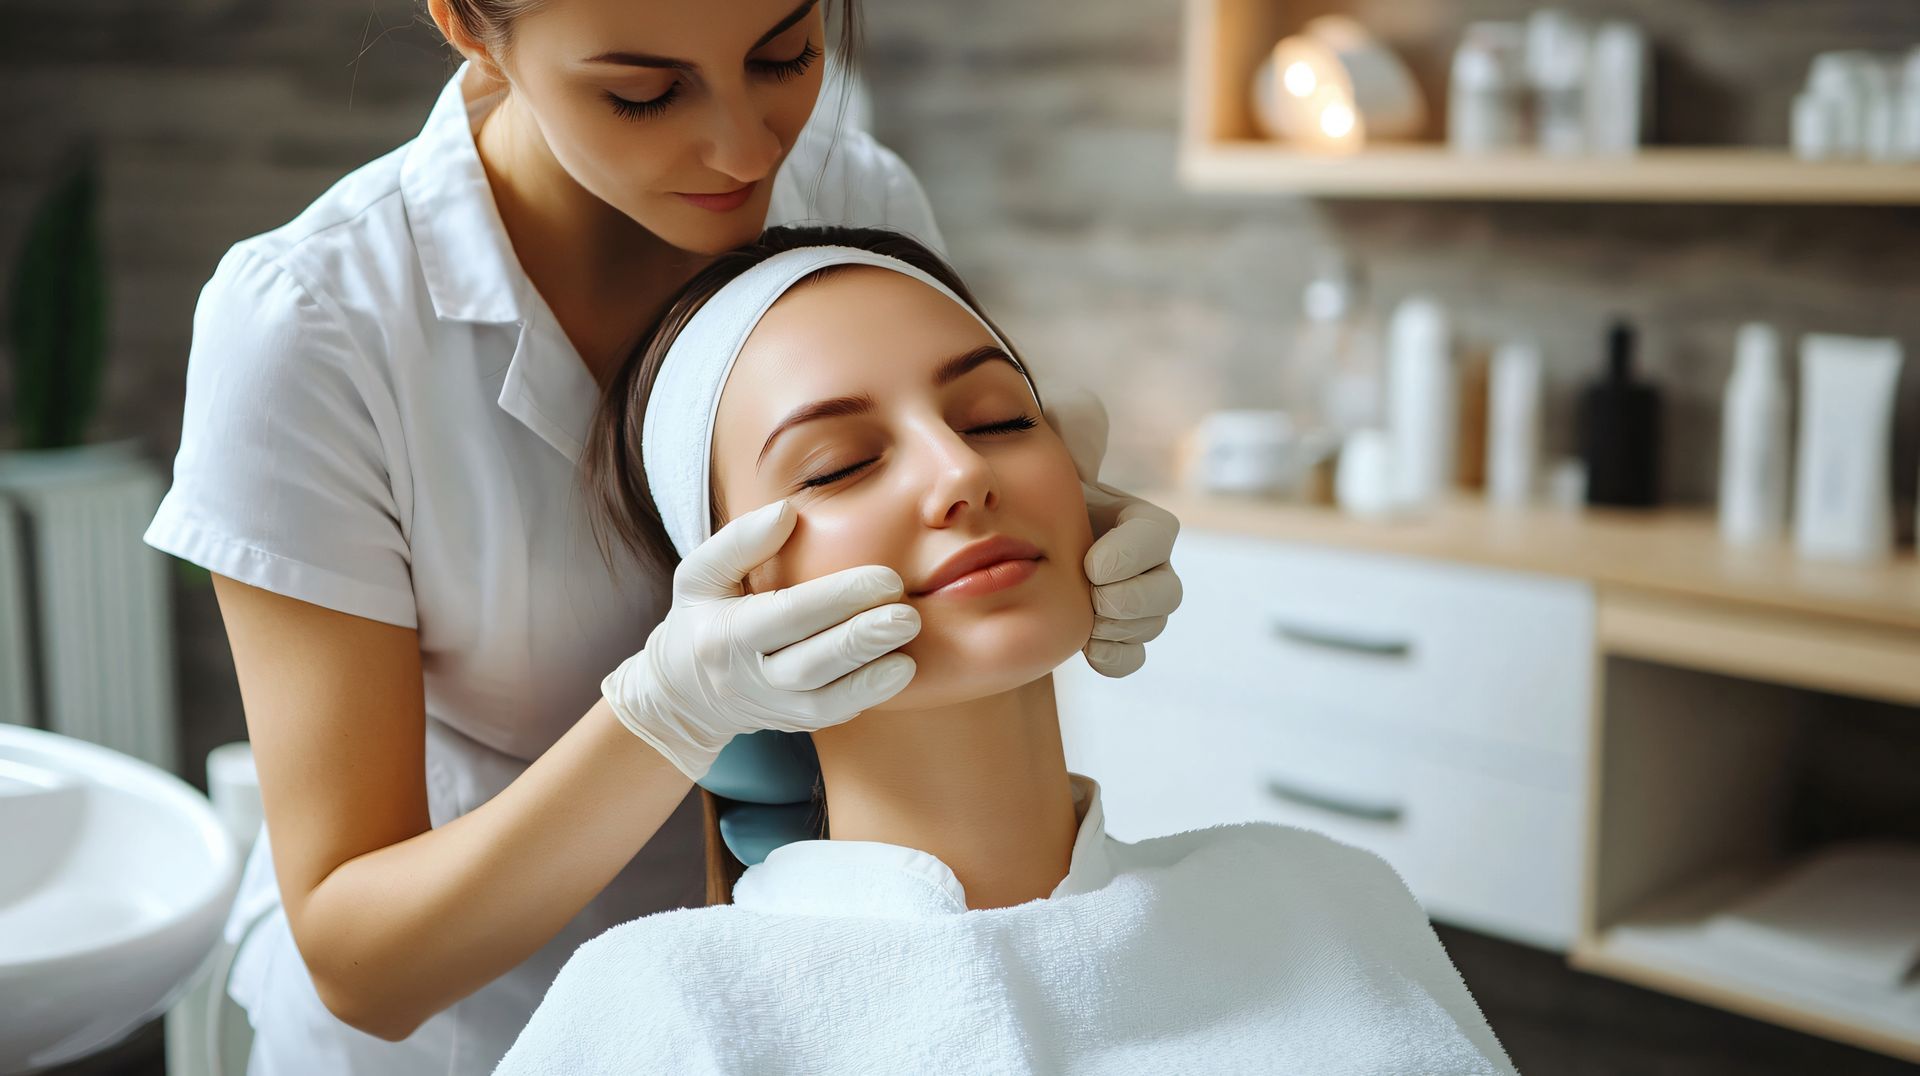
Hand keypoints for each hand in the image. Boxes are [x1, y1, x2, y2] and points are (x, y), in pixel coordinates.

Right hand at [601, 500, 919, 780]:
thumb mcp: (700, 575)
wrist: (684, 694)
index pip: (788, 615)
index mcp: (725, 634)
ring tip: (909, 650)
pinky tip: (898, 671)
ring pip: (825, 701)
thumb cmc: (701, 618)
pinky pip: (833, 716)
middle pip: (810, 664)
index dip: (839, 597)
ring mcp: (773, 707)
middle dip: (862, 639)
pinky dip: (866, 697)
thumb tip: (787, 512)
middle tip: (908, 615)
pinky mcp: (793, 723)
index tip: (886, 578)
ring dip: (871, 678)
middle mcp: (749, 678)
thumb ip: (739, 542)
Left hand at [1040, 380, 1182, 677]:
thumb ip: (1065, 431)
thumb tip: (1087, 424)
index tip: (1093, 564)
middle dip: (1134, 597)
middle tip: (1094, 596)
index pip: (1158, 533)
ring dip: (1125, 628)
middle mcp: (1138, 562)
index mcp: (1128, 517)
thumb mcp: (1040, 451)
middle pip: (1167, 587)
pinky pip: (1131, 656)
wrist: (994, 543)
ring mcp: (1125, 602)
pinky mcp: (1106, 636)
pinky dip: (1115, 656)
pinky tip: (1089, 649)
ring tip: (1090, 624)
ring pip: (1152, 623)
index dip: (1134, 552)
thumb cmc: (1019, 491)